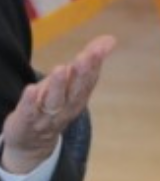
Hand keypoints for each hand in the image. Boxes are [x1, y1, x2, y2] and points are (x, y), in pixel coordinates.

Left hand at [1, 35, 114, 174]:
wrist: (33, 142)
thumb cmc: (55, 104)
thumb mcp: (72, 83)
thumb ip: (90, 62)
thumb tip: (111, 39)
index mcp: (80, 97)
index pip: (89, 80)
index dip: (94, 65)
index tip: (97, 50)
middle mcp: (67, 107)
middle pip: (76, 91)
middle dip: (81, 74)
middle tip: (84, 56)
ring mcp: (47, 116)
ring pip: (55, 102)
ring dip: (59, 86)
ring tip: (60, 68)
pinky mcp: (26, 121)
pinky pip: (29, 112)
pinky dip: (30, 102)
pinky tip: (32, 89)